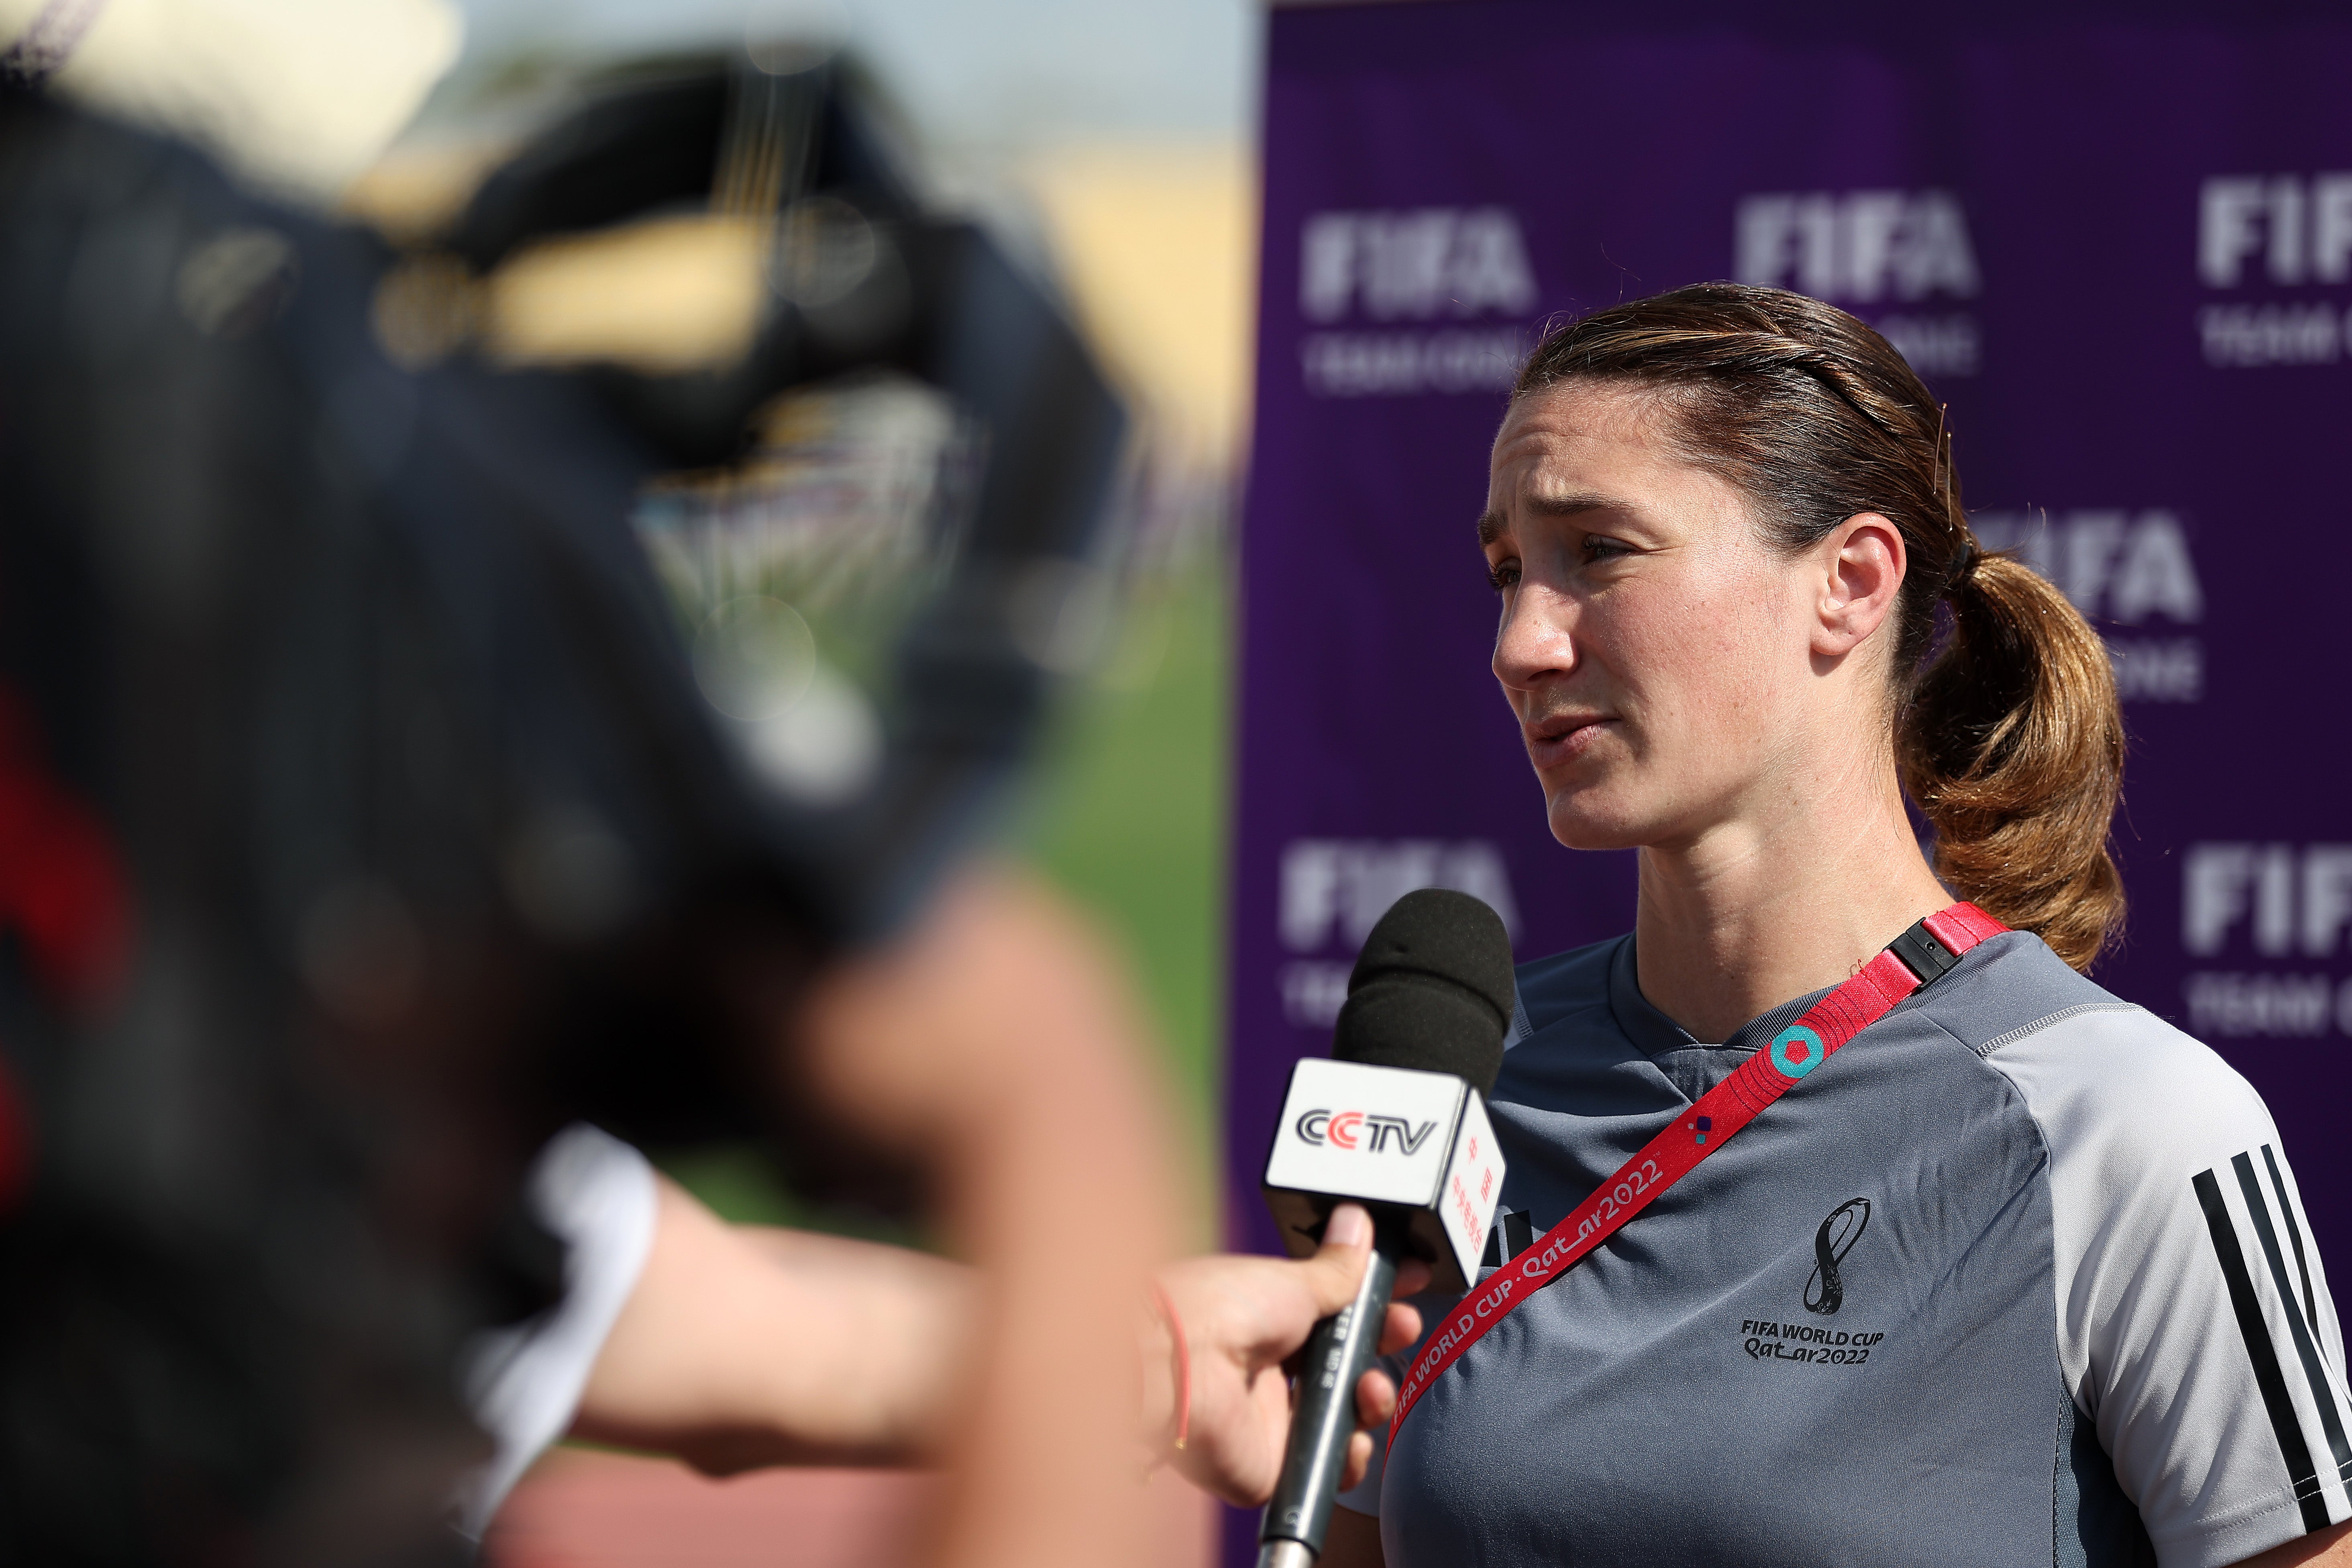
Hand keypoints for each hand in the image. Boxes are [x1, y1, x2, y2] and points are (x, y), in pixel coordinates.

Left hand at [1148, 1205, 1429, 1506]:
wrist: (1180, 1365)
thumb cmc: (1221, 1309)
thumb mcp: (1290, 1279)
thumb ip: (1335, 1268)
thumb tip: (1358, 1225)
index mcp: (1271, 1320)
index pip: (1338, 1317)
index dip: (1377, 1306)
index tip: (1409, 1287)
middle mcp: (1271, 1371)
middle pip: (1347, 1368)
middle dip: (1383, 1348)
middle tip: (1402, 1328)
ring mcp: (1271, 1420)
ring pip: (1344, 1420)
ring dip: (1372, 1400)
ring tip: (1370, 1387)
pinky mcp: (1271, 1465)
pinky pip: (1325, 1468)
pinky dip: (1350, 1456)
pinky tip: (1354, 1436)